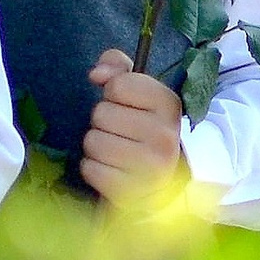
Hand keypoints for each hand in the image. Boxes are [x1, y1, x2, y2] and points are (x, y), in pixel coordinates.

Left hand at [82, 48, 184, 203]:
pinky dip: (93, 169)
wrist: (156, 184)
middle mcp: (165, 136)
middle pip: (101, 114)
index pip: (119, 85)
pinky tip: (111, 170)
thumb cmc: (140, 129)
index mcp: (169, 105)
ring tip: (115, 151)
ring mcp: (150, 167)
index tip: (125, 105)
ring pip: (92, 141)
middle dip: (103, 122)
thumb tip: (96, 74)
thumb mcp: (137, 93)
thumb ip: (117, 67)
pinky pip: (89, 169)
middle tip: (120, 132)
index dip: (113, 93)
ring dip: (96, 146)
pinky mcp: (131, 191)